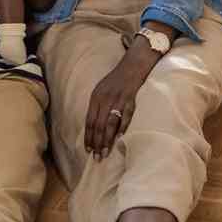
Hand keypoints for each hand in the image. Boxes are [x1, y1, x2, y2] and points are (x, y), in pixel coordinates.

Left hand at [84, 40, 158, 158]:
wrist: (133, 64)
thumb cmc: (117, 79)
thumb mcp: (102, 90)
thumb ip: (98, 106)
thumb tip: (94, 126)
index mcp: (96, 97)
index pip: (90, 121)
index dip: (88, 137)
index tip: (88, 150)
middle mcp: (105, 98)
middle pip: (98, 125)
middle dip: (97, 143)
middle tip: (97, 157)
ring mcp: (118, 99)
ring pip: (110, 124)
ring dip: (107, 140)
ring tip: (106, 152)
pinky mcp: (130, 99)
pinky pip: (125, 116)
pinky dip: (122, 128)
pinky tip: (119, 138)